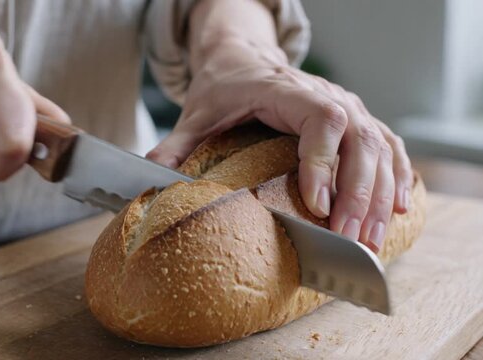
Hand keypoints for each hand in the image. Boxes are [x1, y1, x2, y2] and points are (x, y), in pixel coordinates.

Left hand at [147, 40, 412, 252]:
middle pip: (360, 139)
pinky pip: (388, 145)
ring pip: (380, 147)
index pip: (322, 119)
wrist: (244, 57)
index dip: (324, 161)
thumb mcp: (196, 112)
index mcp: (286, 90)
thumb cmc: (223, 85)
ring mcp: (347, 105)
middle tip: (350, 239)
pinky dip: (397, 176)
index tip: (318, 203)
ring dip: (380, 195)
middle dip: (358, 193)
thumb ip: (177, 144)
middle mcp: (326, 95)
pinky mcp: (356, 118)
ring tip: (372, 239)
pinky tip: (398, 208)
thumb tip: (151, 179)